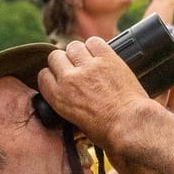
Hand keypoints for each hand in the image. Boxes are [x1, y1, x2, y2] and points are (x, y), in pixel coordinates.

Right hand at [36, 37, 151, 144]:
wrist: (130, 125)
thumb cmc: (107, 131)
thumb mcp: (77, 123)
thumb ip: (69, 105)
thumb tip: (71, 99)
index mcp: (58, 98)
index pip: (44, 75)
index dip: (53, 75)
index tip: (60, 76)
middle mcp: (69, 79)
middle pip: (55, 56)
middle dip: (64, 61)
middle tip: (76, 68)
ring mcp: (88, 67)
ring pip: (73, 46)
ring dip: (79, 53)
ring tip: (89, 61)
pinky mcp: (107, 59)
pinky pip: (94, 42)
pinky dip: (96, 47)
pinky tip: (101, 55)